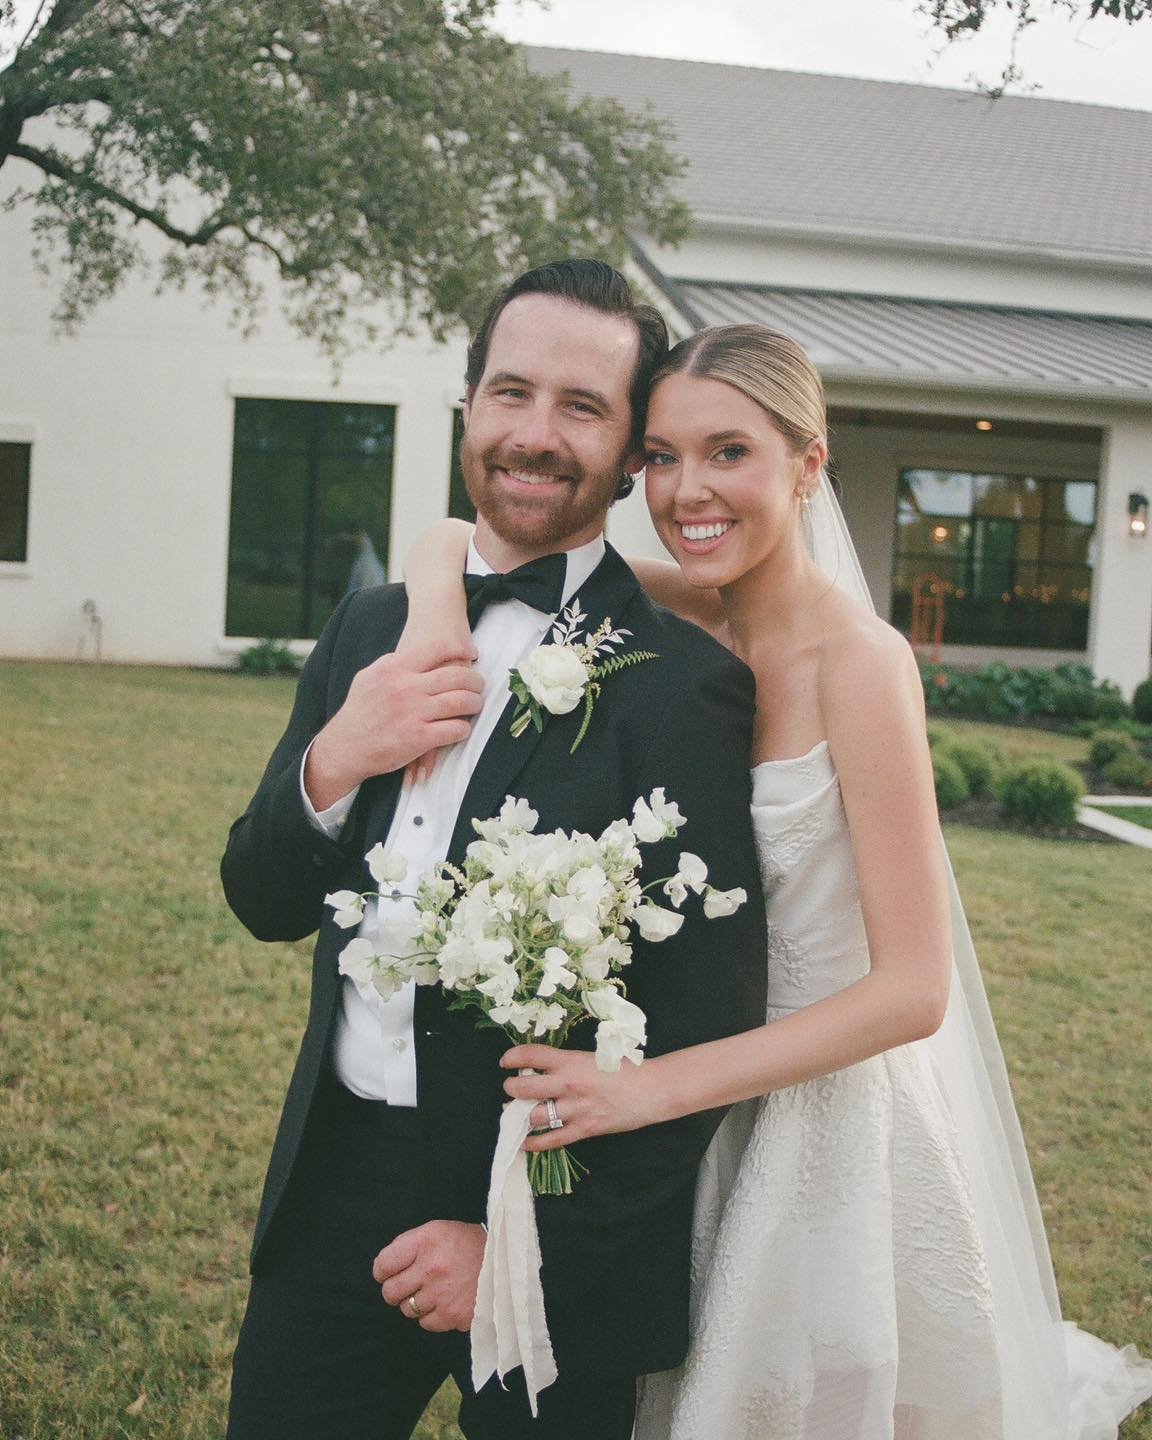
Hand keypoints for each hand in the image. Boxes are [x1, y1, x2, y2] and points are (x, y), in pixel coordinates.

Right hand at [304, 640, 483, 808]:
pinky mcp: (419, 738)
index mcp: (395, 668)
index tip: (472, 654)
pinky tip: (461, 728)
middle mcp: (406, 687)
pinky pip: (455, 729)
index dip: (462, 648)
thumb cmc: (358, 711)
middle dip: (475, 680)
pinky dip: (463, 728)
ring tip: (475, 705)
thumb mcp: (370, 677)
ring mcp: (414, 713)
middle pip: (458, 676)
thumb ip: (392, 664)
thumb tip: (413, 653)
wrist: (345, 746)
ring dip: (475, 703)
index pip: (439, 648)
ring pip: (462, 702)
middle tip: (479, 685)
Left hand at [372, 1220, 486, 1331]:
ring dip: (417, 1303)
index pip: (383, 1263)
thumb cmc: (468, 1244)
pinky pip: (425, 1323)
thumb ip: (411, 1244)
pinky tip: (445, 1302)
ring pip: (407, 1310)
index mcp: (426, 1240)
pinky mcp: (451, 1315)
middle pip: (390, 1292)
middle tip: (410, 1285)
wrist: (506, 1262)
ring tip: (434, 1291)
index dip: (383, 1271)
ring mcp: (440, 1294)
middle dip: (396, 1290)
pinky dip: (432, 1316)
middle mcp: (430, 1267)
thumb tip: (385, 1266)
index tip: (389, 1273)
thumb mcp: (440, 1230)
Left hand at [501, 1045, 667, 1149]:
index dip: (512, 1057)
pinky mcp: (584, 1129)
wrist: (650, 1089)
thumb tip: (543, 1067)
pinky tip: (526, 1143)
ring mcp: (575, 1108)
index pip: (531, 1055)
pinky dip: (536, 1143)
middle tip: (510, 1088)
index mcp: (570, 1060)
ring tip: (518, 1113)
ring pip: (535, 1115)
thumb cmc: (623, 1069)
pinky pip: (553, 1140)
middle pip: (525, 1088)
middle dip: (511, 1088)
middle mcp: (568, 1084)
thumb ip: (568, 1062)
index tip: (506, 1062)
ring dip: (522, 1115)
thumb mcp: (592, 1056)